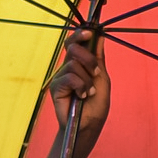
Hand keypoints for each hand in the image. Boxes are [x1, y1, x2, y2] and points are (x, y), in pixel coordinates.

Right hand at [48, 30, 110, 157]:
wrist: (89, 124)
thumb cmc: (96, 103)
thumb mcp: (102, 77)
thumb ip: (98, 57)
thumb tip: (99, 36)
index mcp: (79, 62)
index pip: (75, 42)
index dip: (80, 35)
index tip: (90, 33)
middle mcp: (68, 67)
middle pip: (73, 47)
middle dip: (87, 58)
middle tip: (95, 73)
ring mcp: (61, 76)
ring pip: (73, 64)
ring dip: (87, 79)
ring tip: (89, 92)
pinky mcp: (56, 87)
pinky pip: (69, 77)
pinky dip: (80, 86)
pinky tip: (82, 96)